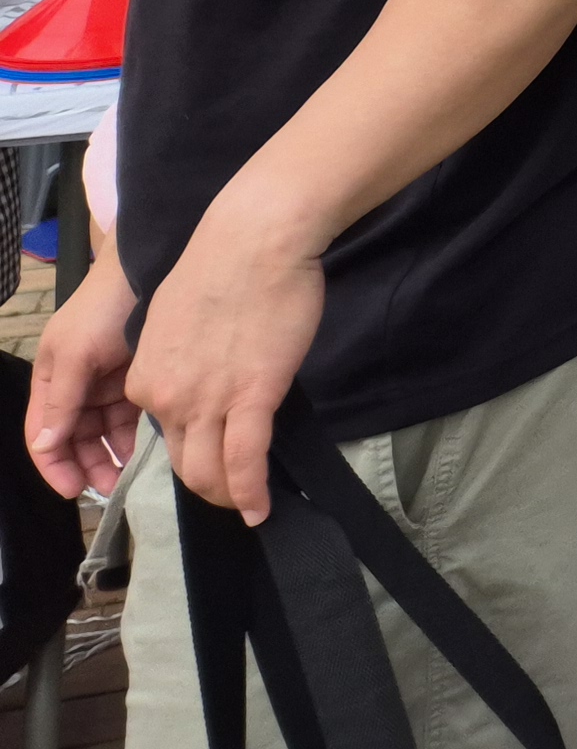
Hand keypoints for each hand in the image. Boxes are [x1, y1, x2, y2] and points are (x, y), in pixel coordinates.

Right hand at [26, 262, 136, 500]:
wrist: (152, 266)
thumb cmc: (106, 306)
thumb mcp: (77, 352)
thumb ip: (62, 399)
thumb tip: (47, 445)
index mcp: (52, 378)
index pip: (44, 434)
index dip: (54, 465)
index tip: (73, 490)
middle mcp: (75, 384)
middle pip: (73, 438)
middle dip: (86, 465)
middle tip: (109, 487)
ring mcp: (105, 381)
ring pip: (101, 432)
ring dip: (110, 454)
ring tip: (128, 472)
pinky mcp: (136, 377)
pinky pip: (128, 416)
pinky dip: (132, 435)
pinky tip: (144, 448)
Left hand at [129, 192, 325, 523]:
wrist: (255, 238)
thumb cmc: (223, 264)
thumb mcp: (177, 318)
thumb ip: (180, 358)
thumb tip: (202, 372)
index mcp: (144, 379)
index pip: (164, 433)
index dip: (194, 445)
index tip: (216, 448)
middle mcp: (165, 399)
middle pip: (183, 465)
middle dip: (208, 487)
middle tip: (231, 492)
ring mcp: (207, 401)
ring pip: (210, 472)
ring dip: (227, 496)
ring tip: (247, 504)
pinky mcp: (252, 396)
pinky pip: (245, 460)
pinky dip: (250, 493)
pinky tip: (260, 510)